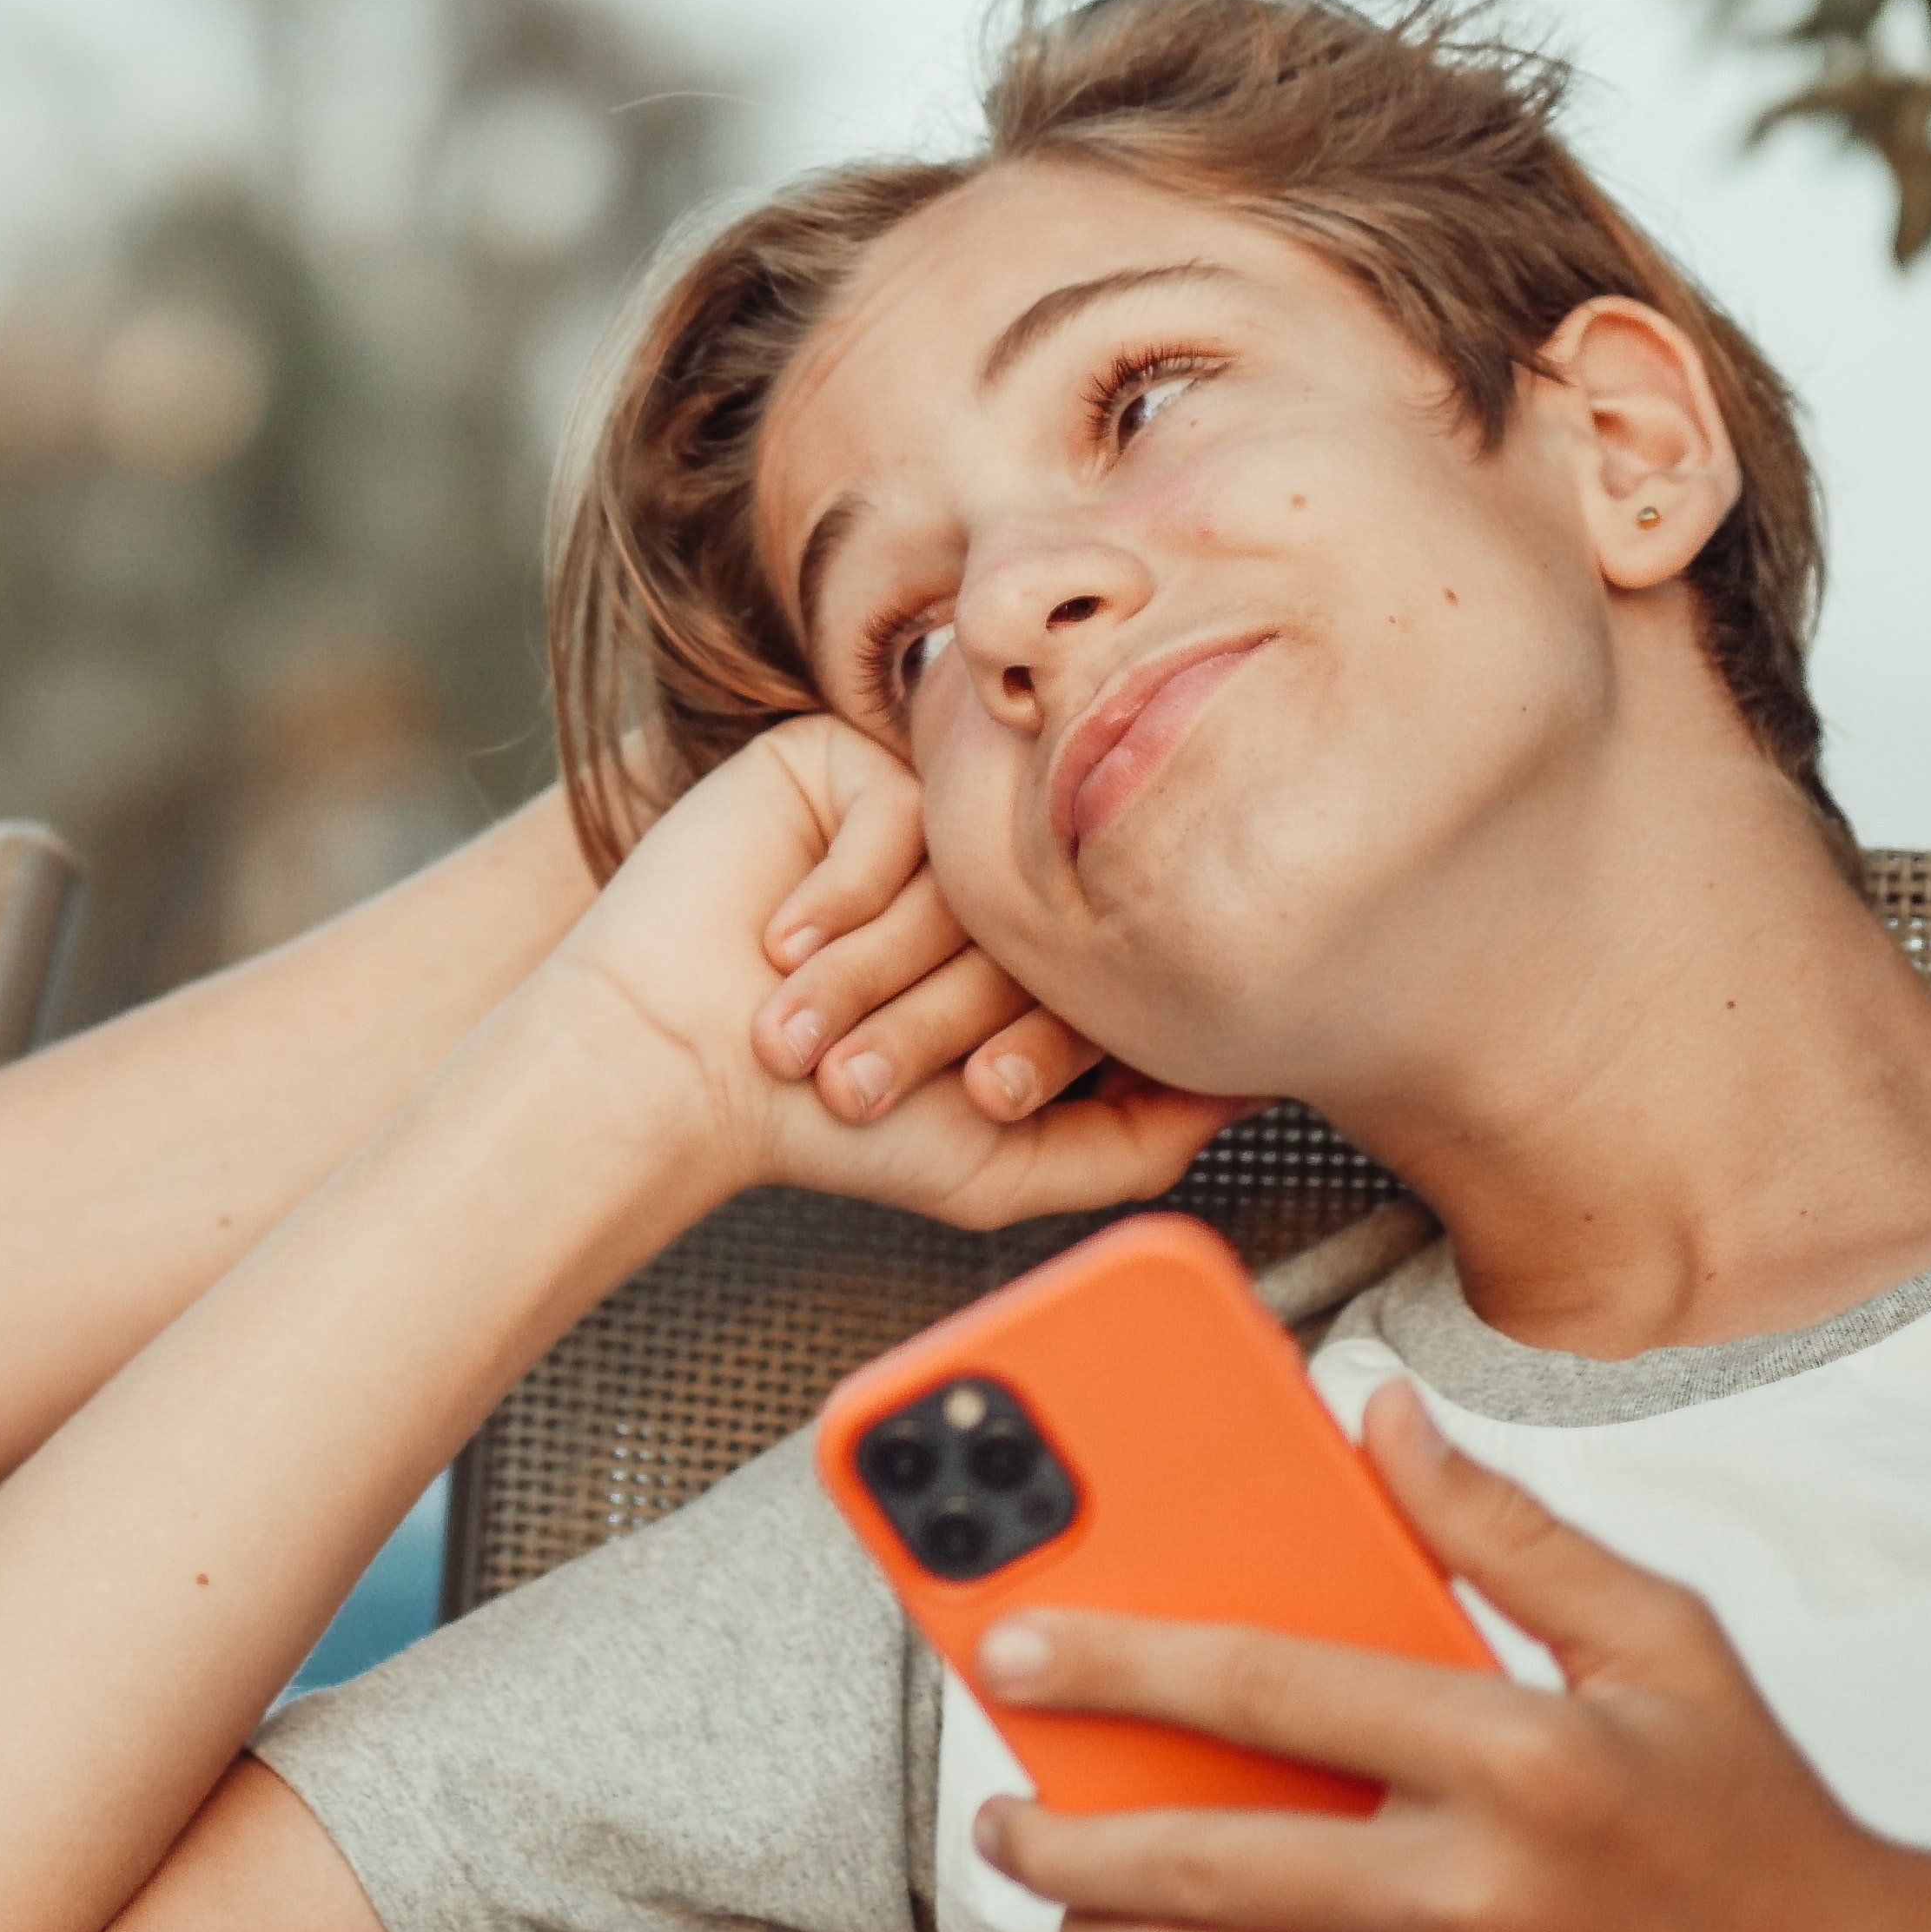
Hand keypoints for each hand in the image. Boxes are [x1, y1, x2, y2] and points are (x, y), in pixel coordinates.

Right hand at [546, 719, 1241, 1228]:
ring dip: (874, 971)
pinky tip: (781, 936)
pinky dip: (840, 898)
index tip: (960, 1100)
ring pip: (964, 873)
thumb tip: (1255, 1088)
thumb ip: (1136, 1143)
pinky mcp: (840, 765)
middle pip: (1031, 927)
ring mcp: (915, 815)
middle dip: (936, 1021)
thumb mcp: (1001, 1166)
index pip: (1090, 979)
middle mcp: (978, 877)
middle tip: (863, 1076)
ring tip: (803, 1022)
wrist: (675, 1066)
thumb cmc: (820, 1125)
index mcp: (1021, 958)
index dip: (1025, 1053)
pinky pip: (895, 816)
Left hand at [975, 1379, 1930, 1931]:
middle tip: (1002, 1816)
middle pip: (1213, 1870)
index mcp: (1518, 1758)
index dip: (1122, 1660)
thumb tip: (1380, 1413)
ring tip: (1066, 1901)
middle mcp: (1479, 1892)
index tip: (1015, 1643)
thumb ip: (1506, 1527)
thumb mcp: (1660, 1641)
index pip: (1269, 1691)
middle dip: (1071, 1844)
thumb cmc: (1747, 1815)